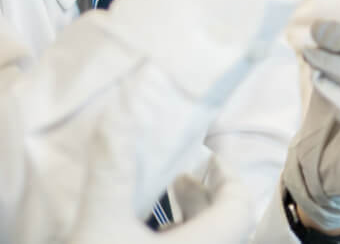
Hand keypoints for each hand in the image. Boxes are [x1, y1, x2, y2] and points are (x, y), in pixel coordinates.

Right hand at [69, 123, 252, 242]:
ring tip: (152, 199)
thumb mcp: (100, 224)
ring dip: (182, 220)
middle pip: (220, 225)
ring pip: (200, 240)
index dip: (227, 174)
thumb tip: (118, 109)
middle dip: (198, 194)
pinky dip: (169, 238)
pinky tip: (134, 230)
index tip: (204, 155)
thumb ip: (112, 169)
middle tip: (174, 172)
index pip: (240, 206)